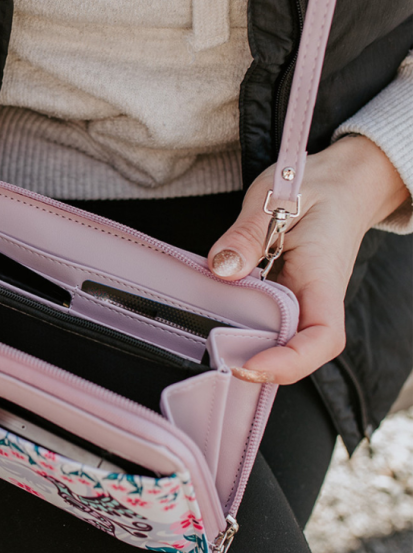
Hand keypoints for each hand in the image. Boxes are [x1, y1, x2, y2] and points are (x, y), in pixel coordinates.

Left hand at [208, 134, 408, 384]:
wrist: (341, 183)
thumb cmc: (313, 188)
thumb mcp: (276, 199)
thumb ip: (247, 234)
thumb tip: (222, 268)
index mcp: (323, 279)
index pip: (322, 337)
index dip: (290, 361)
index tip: (250, 365)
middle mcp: (315, 299)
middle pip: (298, 352)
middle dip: (262, 368)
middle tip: (216, 363)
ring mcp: (300, 302)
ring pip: (279, 342)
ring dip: (248, 352)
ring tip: (210, 352)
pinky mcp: (283, 298)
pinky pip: (266, 324)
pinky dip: (242, 331)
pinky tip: (213, 328)